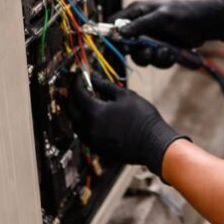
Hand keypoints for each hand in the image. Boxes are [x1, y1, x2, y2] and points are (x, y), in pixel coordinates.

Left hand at [68, 73, 187, 177]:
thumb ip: (105, 85)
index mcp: (93, 112)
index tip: (79, 75)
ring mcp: (92, 140)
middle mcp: (88, 128)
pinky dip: (84, 124)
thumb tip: (93, 77)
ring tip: (84, 103)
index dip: (76, 81)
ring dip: (76, 112)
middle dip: (71, 96)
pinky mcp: (98, 149)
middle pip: (71, 109)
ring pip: (75, 124)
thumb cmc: (142, 117)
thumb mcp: (125, 95)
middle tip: (77, 87)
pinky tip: (93, 119)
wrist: (152, 143)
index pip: (77, 93)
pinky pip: (84, 134)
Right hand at [110, 0, 223, 57]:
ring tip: (167, 52)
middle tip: (149, 52)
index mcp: (136, 12)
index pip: (114, 24)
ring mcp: (149, 40)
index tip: (118, 48)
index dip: (112, 37)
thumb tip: (121, 32)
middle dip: (138, 52)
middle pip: (125, 46)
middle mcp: (139, 27)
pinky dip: (163, 60)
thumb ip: (141, 24)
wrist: (204, 24)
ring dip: (153, 58)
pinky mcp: (159, 50)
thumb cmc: (183, 13)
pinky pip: (154, 61)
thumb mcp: (162, 16)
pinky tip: (173, 55)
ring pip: (140, 56)